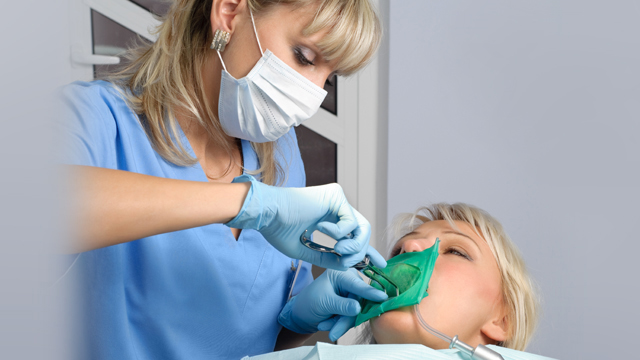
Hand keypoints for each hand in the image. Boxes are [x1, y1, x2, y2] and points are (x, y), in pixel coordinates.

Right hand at [226, 175, 385, 269]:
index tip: (379, 266)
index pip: (355, 236)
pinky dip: (339, 233)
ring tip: (338, 252)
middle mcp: (336, 208)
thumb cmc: (278, 230)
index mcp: (329, 220)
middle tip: (349, 263)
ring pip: (361, 228)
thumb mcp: (307, 251)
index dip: (368, 251)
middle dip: (361, 252)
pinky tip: (321, 229)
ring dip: (353, 246)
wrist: (267, 214)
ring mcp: (337, 200)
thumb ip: (327, 258)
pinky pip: (350, 221)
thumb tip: (347, 266)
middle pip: (362, 232)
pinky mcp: (336, 195)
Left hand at [278, 269, 387, 341]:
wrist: (302, 314)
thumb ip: (342, 306)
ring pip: (357, 313)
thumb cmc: (309, 302)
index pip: (357, 285)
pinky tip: (326, 324)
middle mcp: (350, 281)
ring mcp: (352, 293)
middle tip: (332, 332)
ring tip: (324, 325)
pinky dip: (340, 324)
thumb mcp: (324, 303)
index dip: (369, 292)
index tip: (382, 297)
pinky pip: (354, 318)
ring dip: (340, 323)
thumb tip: (359, 308)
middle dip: (345, 319)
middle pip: (358, 302)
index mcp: (341, 273)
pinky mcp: (353, 305)